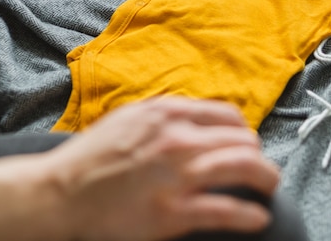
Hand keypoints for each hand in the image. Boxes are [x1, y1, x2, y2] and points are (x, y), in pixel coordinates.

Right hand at [44, 97, 279, 240]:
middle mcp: (178, 139)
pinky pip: (228, 211)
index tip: (244, 143)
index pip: (227, 115)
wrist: (61, 191)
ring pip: (245, 168)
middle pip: (242, 141)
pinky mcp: (174, 211)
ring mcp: (178, 175)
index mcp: (167, 114)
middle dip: (257, 155)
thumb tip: (192, 120)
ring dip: (266, 179)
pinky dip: (251, 215)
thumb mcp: (127, 118)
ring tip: (269, 188)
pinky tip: (258, 217)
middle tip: (259, 169)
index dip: (242, 131)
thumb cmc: (91, 156)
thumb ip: (162, 116)